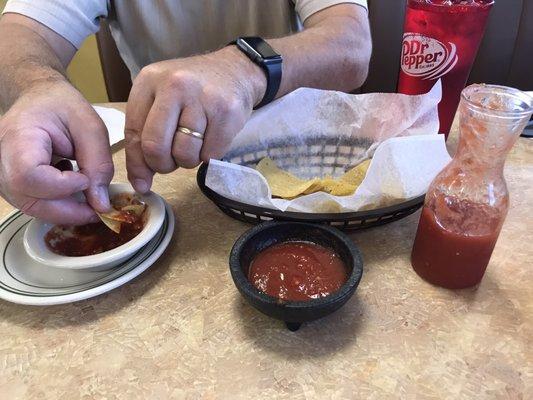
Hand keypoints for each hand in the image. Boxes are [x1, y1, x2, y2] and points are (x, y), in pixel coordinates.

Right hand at [0, 81, 113, 223]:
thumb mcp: (90, 127)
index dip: (62, 186)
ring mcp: (4, 174)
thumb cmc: (62, 106)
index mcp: (19, 137)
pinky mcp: (13, 184)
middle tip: (97, 210)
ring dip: (64, 211)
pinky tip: (72, 190)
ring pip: (31, 207)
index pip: (30, 175)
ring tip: (88, 200)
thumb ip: (99, 164)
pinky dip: (57, 205)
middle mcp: (2, 159)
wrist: (40, 98)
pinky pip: (33, 203)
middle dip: (68, 210)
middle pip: (29, 199)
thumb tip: (101, 204)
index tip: (86, 179)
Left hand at [125, 46, 265, 192]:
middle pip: (156, 146)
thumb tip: (140, 184)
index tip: (142, 180)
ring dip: (188, 160)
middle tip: (171, 161)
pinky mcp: (227, 112)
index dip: (138, 163)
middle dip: (162, 164)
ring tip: (193, 144)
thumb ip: (143, 138)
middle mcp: (175, 85)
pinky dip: (209, 155)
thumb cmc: (191, 91)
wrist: (234, 71)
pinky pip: (210, 154)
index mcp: (149, 81)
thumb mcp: (160, 102)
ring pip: (184, 154)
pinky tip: (211, 139)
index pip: (134, 133)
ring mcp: (203, 98)